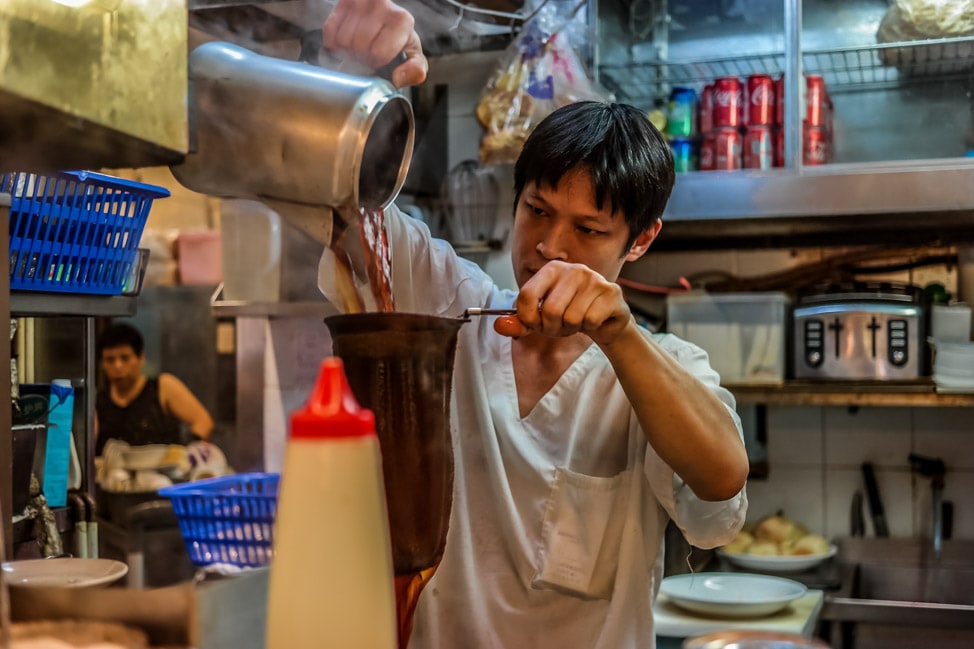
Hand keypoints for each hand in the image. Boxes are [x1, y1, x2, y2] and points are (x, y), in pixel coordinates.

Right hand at [322, 0, 427, 87]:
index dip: (376, 62)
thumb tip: (398, 78)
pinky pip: (330, 29)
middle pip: (360, 45)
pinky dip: (334, 42)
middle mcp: (382, 4)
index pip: (379, 52)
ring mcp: (361, 0)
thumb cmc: (398, 39)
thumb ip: (414, 70)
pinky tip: (345, 41)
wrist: (384, 17)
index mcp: (402, 20)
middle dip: (361, 56)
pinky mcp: (344, 0)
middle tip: (366, 54)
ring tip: (357, 47)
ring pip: (343, 39)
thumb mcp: (412, 55)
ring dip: (348, 50)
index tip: (379, 59)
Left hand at [493, 261, 633, 344]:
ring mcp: (594, 279)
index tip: (535, 324)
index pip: (527, 294)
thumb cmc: (569, 314)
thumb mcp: (541, 318)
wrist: (604, 320)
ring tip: (577, 322)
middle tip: (560, 327)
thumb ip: (520, 321)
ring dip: (572, 328)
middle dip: (552, 328)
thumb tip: (499, 326)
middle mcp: (574, 269)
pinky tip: (593, 319)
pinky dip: (590, 327)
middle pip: (550, 310)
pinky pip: (591, 319)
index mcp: (552, 269)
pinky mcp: (611, 292)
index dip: (528, 317)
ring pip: (571, 317)